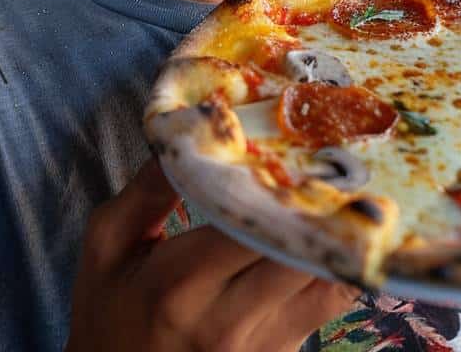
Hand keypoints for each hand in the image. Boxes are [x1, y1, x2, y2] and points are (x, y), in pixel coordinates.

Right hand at [65, 158, 358, 350]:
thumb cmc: (111, 313)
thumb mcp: (108, 248)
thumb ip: (147, 190)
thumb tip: (191, 130)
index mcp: (180, 284)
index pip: (252, 224)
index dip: (283, 184)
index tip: (299, 144)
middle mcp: (228, 321)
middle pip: (302, 252)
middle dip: (325, 205)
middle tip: (338, 160)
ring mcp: (262, 346)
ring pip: (331, 280)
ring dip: (344, 236)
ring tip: (352, 193)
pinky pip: (330, 303)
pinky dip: (340, 265)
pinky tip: (341, 233)